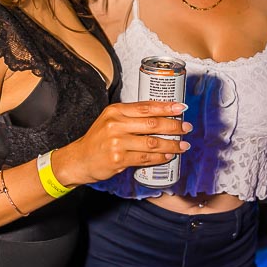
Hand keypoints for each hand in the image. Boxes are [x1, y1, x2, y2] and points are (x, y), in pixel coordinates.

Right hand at [53, 101, 190, 184]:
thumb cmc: (99, 139)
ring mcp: (117, 142)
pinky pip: (145, 158)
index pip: (146, 107)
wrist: (80, 159)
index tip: (181, 108)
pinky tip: (169, 156)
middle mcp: (116, 124)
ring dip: (171, 144)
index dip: (166, 107)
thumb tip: (161, 115)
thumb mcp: (111, 120)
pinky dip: (160, 157)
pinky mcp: (119, 159)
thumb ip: (131, 117)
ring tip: (183, 145)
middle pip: (152, 124)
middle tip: (187, 127)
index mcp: (116, 111)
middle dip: (173, 126)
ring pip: (152, 143)